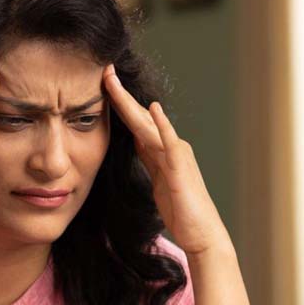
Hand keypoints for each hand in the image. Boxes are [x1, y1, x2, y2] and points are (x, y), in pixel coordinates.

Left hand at [102, 64, 227, 255]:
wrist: (201, 234)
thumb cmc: (181, 210)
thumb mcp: (158, 179)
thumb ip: (149, 158)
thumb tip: (136, 139)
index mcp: (162, 150)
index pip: (136, 121)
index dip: (119, 103)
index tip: (102, 84)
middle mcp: (171, 146)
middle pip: (140, 116)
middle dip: (120, 95)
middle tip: (104, 71)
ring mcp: (177, 155)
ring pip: (148, 124)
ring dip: (130, 103)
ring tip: (114, 82)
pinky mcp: (180, 168)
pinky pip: (169, 143)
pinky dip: (162, 124)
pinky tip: (155, 108)